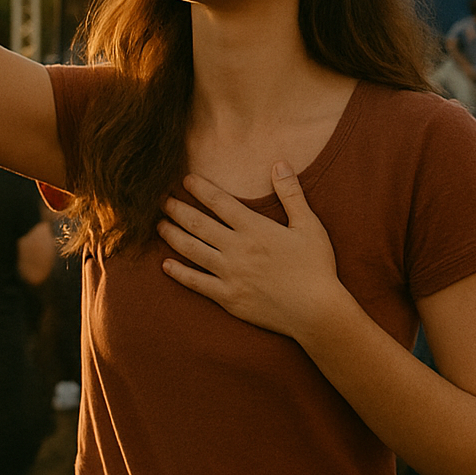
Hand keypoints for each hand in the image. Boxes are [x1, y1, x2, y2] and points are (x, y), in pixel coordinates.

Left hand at [157, 162, 346, 338]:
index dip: (199, 188)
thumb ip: (291, 193)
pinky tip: (165, 265)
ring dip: (172, 235)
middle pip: (198, 224)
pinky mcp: (228, 298)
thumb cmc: (316, 267)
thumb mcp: (309, 225)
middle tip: (161, 200)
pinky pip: (196, 283)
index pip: (219, 202)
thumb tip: (279, 163)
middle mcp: (236, 249)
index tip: (185, 179)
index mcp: (254, 228)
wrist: (316, 311)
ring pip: (191, 250)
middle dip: (177, 209)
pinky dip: (178, 273)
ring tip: (159, 225)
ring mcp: (229, 274)